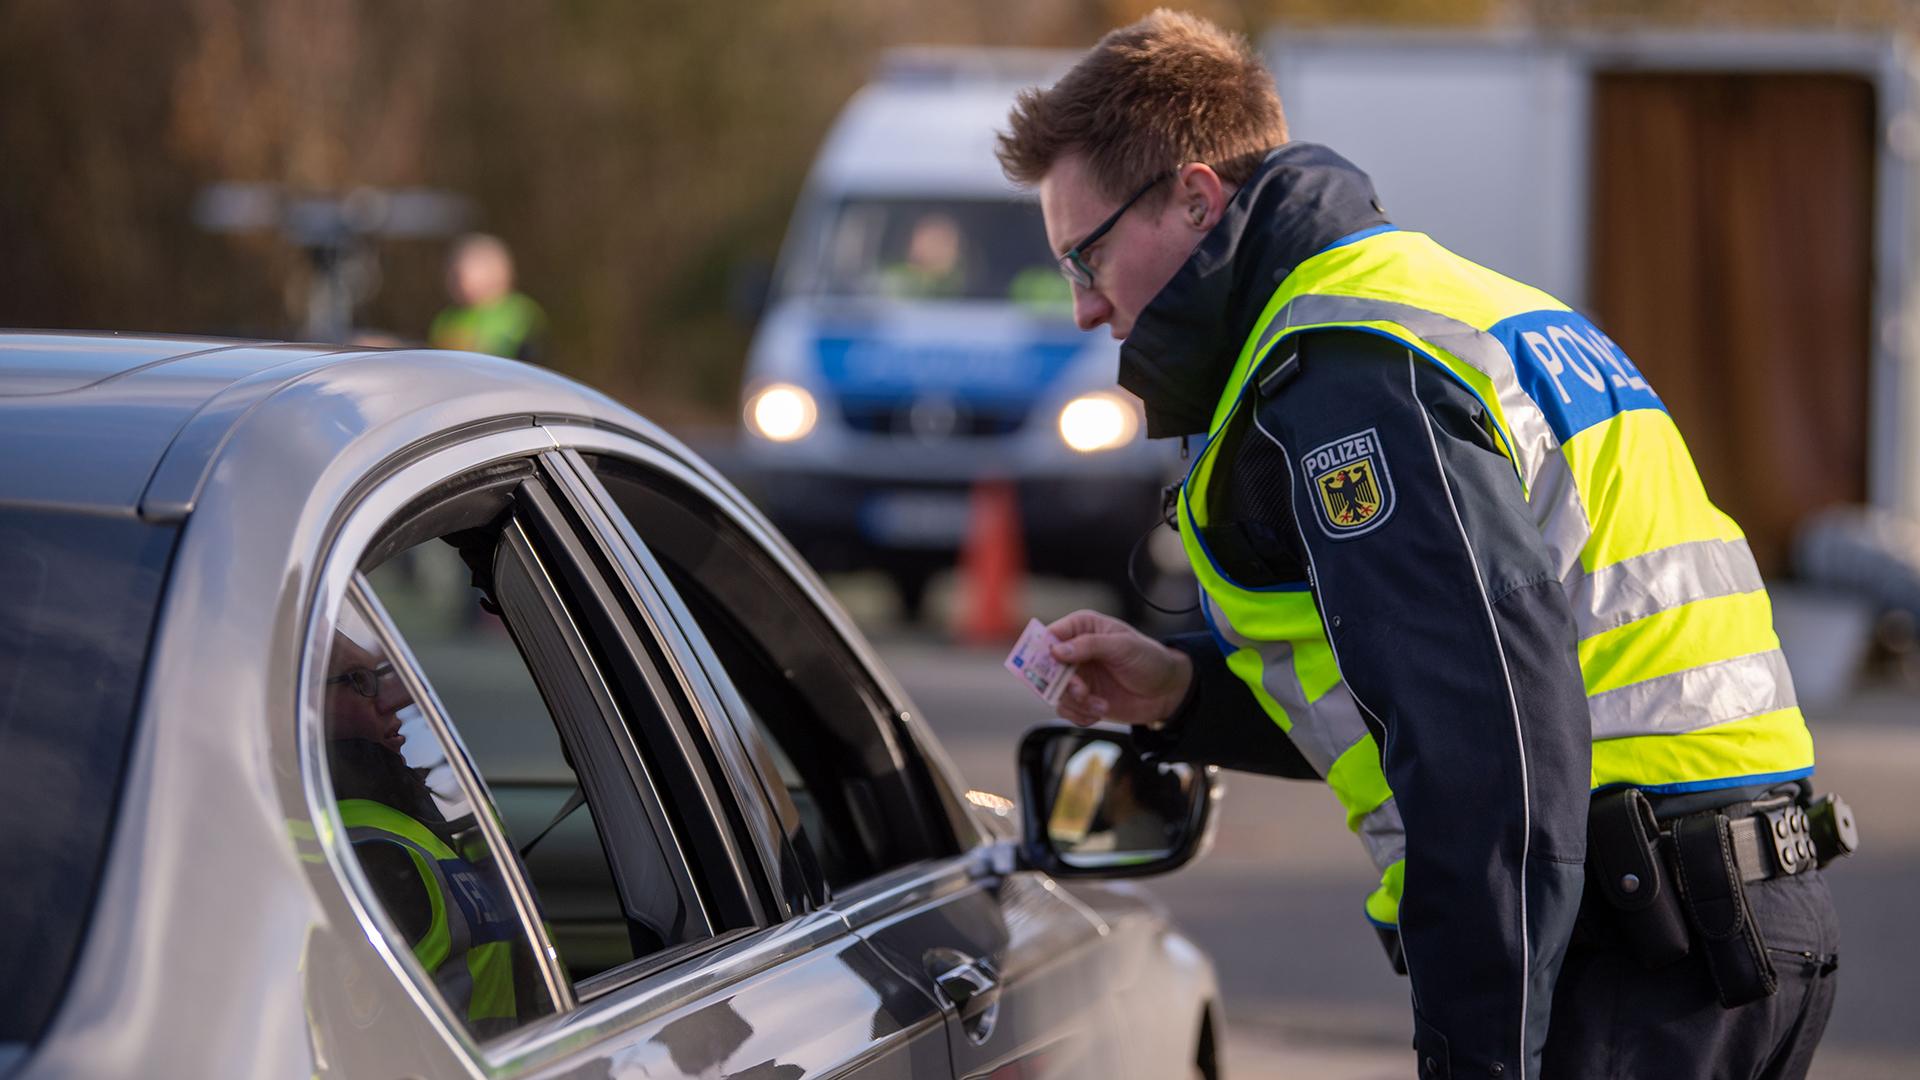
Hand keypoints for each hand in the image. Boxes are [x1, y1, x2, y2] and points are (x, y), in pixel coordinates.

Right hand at [1046, 609, 1191, 727]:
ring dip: (1076, 702)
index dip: (1044, 652)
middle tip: (1081, 691)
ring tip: (1100, 704)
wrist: (1167, 691)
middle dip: (1061, 683)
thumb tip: (1057, 650)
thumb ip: (1089, 645)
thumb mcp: (1123, 646)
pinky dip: (1080, 715)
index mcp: (1082, 628)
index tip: (1052, 667)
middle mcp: (1074, 650)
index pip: (1050, 635)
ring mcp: (1076, 675)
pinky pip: (1065, 710)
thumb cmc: (1149, 659)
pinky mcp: (1081, 698)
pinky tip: (1100, 711)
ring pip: (1055, 692)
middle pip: (1045, 667)